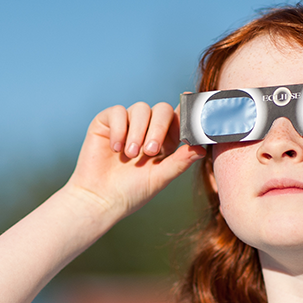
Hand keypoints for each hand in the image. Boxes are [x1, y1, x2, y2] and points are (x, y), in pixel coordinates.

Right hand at [65, 102, 205, 216]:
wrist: (100, 199)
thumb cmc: (131, 192)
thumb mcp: (160, 177)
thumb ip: (180, 161)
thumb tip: (202, 147)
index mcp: (165, 141)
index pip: (178, 119)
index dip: (186, 111)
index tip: (190, 103)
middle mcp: (147, 129)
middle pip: (162, 110)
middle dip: (159, 128)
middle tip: (150, 151)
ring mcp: (127, 124)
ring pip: (141, 109)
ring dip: (138, 131)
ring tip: (131, 155)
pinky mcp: (106, 122)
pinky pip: (118, 112)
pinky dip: (119, 129)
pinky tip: (115, 149)